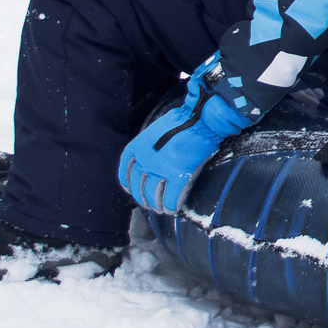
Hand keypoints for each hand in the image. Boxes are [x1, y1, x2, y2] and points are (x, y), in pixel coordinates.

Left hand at [118, 80, 249, 214]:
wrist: (201, 118)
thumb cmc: (184, 119)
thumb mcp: (158, 129)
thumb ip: (152, 144)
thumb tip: (155, 155)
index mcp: (138, 146)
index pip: (126, 171)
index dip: (128, 183)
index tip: (131, 189)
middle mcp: (145, 160)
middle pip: (139, 187)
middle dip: (144, 198)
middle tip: (151, 203)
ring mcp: (160, 169)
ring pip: (153, 196)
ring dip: (157, 205)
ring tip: (162, 209)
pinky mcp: (178, 175)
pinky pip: (171, 198)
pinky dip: (171, 206)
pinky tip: (173, 209)